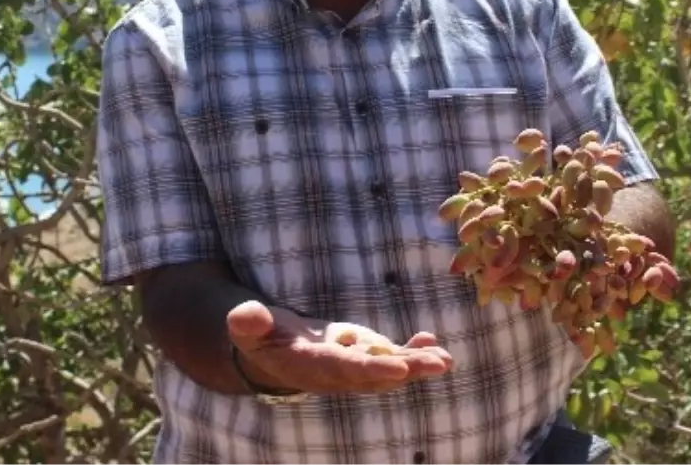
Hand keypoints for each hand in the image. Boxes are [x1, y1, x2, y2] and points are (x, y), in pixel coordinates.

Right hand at [226, 300, 452, 395]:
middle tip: (438, 364)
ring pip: (389, 369)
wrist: (272, 352)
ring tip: (445, 360)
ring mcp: (353, 366)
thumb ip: (248, 323)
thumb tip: (244, 314)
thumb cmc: (258, 337)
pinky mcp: (362, 356)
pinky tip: (433, 342)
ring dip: (418, 364)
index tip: (397, 369)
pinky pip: (391, 357)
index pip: (343, 369)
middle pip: (376, 375)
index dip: (370, 370)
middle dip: (407, 370)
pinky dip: (413, 350)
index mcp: (310, 365)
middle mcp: (337, 372)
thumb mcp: (247, 328)